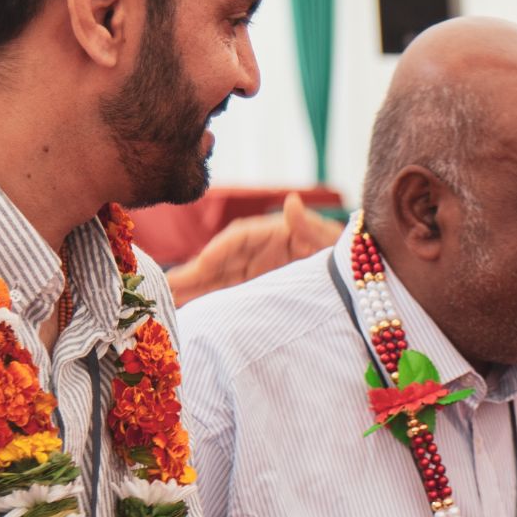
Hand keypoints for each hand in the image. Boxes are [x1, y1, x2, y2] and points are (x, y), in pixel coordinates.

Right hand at [168, 195, 344, 303]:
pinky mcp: (253, 292)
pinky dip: (205, 303)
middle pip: (218, 262)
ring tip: (162, 303)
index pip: (239, 239)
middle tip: (161, 287)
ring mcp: (253, 273)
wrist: (355, 277)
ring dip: (191, 291)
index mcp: (272, 234)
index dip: (219, 250)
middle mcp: (257, 252)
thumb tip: (292, 203)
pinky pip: (225, 297)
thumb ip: (309, 227)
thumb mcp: (330, 240)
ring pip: (215, 281)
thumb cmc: (342, 252)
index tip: (203, 263)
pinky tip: (184, 314)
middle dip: (192, 274)